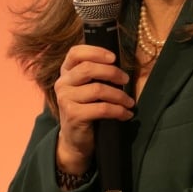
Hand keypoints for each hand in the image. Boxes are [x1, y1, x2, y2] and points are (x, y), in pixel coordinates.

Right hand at [53, 44, 134, 172]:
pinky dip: (118, 111)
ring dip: (119, 95)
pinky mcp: (73, 115)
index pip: (75, 53)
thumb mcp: (88, 88)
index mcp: (65, 72)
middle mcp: (62, 83)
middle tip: (126, 80)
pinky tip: (126, 114)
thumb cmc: (86, 109)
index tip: (114, 57)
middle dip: (112, 72)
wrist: (75, 140)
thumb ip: (96, 74)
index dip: (95, 51)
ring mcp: (65, 99)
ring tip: (130, 102)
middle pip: (88, 69)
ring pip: (98, 89)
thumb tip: (119, 62)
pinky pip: (102, 108)